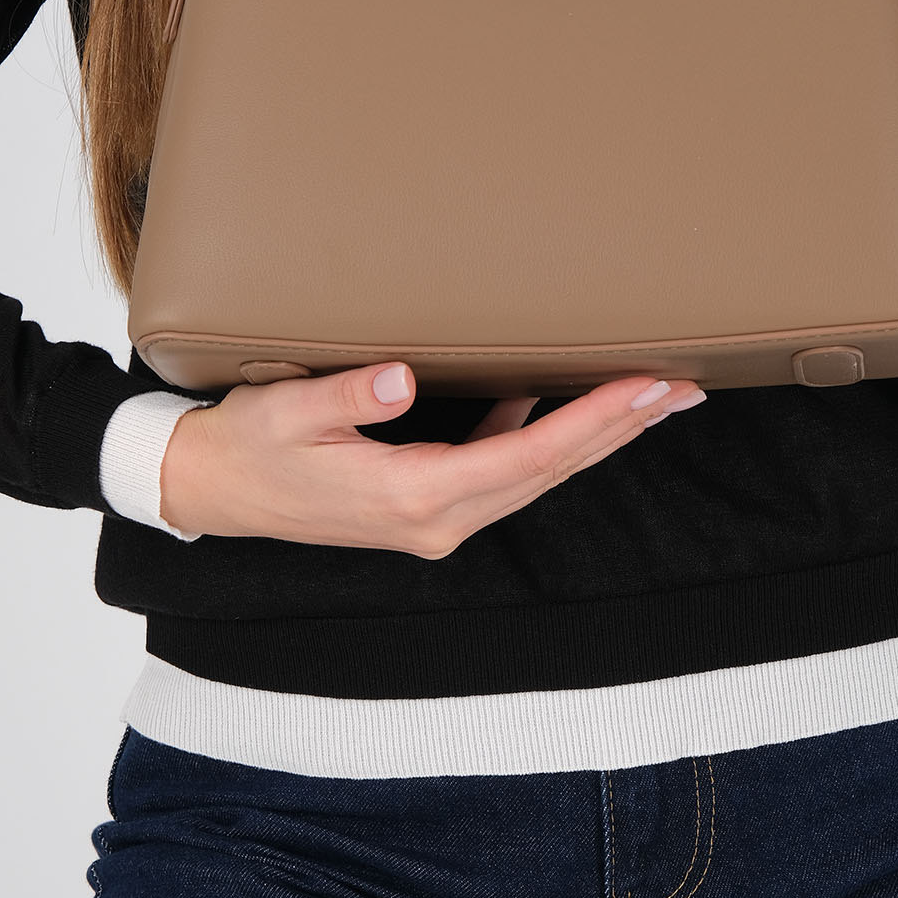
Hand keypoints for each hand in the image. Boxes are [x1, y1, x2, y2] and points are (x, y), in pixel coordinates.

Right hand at [158, 362, 705, 554]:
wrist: (214, 492)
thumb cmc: (249, 446)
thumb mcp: (287, 411)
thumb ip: (347, 395)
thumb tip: (403, 378)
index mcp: (411, 495)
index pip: (525, 456)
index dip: (592, 422)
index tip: (644, 389)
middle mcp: (438, 518)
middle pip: (549, 469)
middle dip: (620, 428)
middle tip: (682, 387)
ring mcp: (437, 518)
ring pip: (537, 474)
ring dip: (597, 437)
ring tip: (653, 398)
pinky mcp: (429, 505)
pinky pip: (506, 472)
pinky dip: (549, 439)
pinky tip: (573, 406)